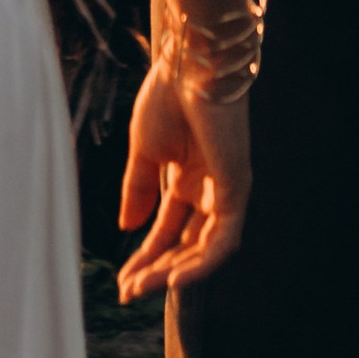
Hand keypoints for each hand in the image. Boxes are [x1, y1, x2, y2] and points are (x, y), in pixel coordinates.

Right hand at [115, 63, 248, 299]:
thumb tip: (128, 227)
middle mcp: (207, 189)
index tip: (122, 280)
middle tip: (129, 291)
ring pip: (203, 249)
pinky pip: (222, 240)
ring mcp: (224, 191)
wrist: (188, 66)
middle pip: (184, 244)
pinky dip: (201, 263)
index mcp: (186, 178)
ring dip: (173, 271)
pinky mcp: (236, 189)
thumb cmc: (167, 97)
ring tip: (142, 288)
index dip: (145, 255)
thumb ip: (138, 190)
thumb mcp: (143, 151)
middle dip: (156, 270)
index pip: (167, 229)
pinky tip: (174, 278)